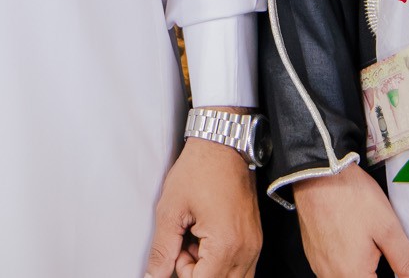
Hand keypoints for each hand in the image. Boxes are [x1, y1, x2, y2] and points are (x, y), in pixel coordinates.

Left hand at [146, 135, 259, 277]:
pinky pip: (241, 267)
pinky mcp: (255, 239)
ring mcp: (255, 244)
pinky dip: (222, 261)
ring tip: (197, 241)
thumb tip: (152, 277)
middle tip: (186, 245)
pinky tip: (209, 239)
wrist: (222, 144)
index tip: (177, 250)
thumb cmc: (199, 170)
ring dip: (211, 269)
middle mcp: (247, 249)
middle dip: (199, 272)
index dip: (184, 272)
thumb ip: (162, 251)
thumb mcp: (171, 210)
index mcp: (226, 244)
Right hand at [293, 160, 408, 277]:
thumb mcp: (387, 227)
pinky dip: (348, 261)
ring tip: (370, 243)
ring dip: (363, 268)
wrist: (317, 172)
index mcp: (352, 275)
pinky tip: (354, 240)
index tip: (398, 264)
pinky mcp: (314, 254)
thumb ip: (406, 260)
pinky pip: (334, 268)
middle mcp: (331, 276)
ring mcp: (320, 266)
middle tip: (383, 248)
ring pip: (348, 275)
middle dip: (377, 270)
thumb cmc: (349, 196)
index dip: (396, 276)